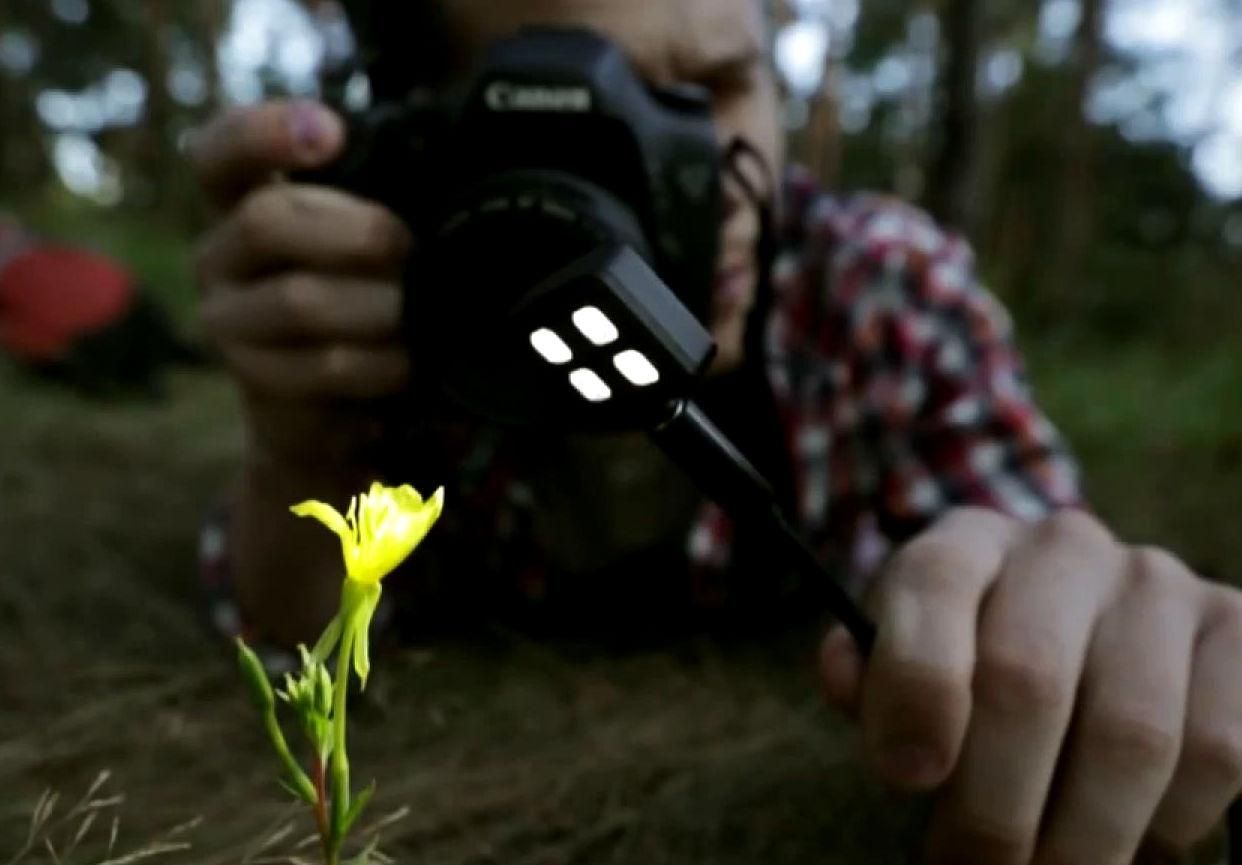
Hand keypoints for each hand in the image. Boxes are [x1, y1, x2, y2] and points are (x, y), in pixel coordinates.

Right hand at [190, 100, 412, 462]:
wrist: (336, 408)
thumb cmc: (359, 298)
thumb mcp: (361, 241)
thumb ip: (373, 204)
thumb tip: (437, 184)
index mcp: (243, 202)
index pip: (221, 152)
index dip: (264, 133)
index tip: (332, 132)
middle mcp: (220, 255)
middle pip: (264, 220)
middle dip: (354, 232)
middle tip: (407, 249)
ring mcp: (228, 319)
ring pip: (299, 300)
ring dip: (376, 306)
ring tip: (417, 313)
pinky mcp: (254, 378)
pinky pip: (322, 364)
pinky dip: (378, 362)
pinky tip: (407, 361)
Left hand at [818, 507, 1241, 863]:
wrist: (1080, 623)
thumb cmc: (968, 657)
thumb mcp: (904, 652)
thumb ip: (870, 673)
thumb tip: (848, 686)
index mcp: (965, 542)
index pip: (932, 585)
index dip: (915, 684)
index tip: (905, 779)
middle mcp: (1062, 546)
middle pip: (1027, 679)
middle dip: (993, 805)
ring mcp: (1156, 584)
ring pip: (1130, 733)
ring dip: (1082, 837)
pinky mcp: (1234, 630)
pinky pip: (1217, 750)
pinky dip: (1172, 822)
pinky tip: (1131, 842)